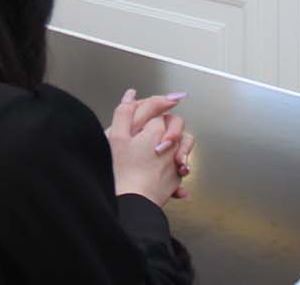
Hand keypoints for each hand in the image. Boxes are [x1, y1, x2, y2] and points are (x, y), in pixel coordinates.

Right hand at [105, 89, 189, 207]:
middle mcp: (171, 144)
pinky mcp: (175, 180)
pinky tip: (166, 172)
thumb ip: (124, 112)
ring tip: (162, 151)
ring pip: (183, 145)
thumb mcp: (116, 137)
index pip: (157, 110)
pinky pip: (180, 168)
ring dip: (176, 145)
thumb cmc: (122, 173)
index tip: (142, 118)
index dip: (148, 112)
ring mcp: (175, 163)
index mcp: (156, 130)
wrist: (133, 203)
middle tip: (150, 135)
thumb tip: (131, 94)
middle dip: (166, 126)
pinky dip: (175, 168)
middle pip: (175, 124)